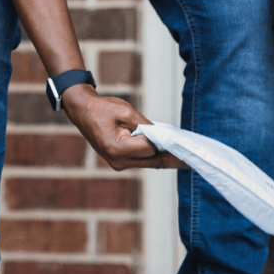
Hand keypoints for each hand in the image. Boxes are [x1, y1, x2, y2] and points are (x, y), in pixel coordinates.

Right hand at [62, 85, 187, 170]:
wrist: (82, 111)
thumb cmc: (103, 108)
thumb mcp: (126, 111)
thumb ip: (145, 125)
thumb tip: (162, 136)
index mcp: (117, 149)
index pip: (149, 149)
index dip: (160, 141)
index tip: (175, 139)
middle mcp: (117, 161)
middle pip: (151, 161)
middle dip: (170, 158)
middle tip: (191, 161)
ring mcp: (118, 164)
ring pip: (148, 163)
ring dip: (162, 157)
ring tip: (182, 158)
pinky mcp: (119, 162)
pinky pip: (141, 160)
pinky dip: (152, 156)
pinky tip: (166, 153)